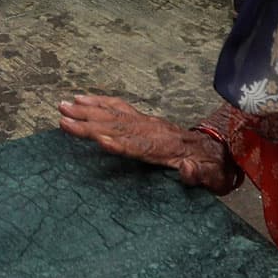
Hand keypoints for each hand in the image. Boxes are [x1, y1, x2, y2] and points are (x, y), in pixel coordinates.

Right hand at [57, 94, 232, 191]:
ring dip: (87, 109)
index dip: (118, 143)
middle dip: (89, 122)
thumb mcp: (210, 178)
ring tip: (64, 105)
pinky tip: (83, 99)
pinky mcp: (143, 120)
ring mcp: (146, 123)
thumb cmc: (209, 170)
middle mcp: (151, 131)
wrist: (214, 152)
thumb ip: (197, 175)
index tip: (97, 138)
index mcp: (164, 149)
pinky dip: (100, 101)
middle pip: (116, 126)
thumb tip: (186, 169)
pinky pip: (119, 107)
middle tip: (63, 118)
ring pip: (113, 114)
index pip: (136, 146)